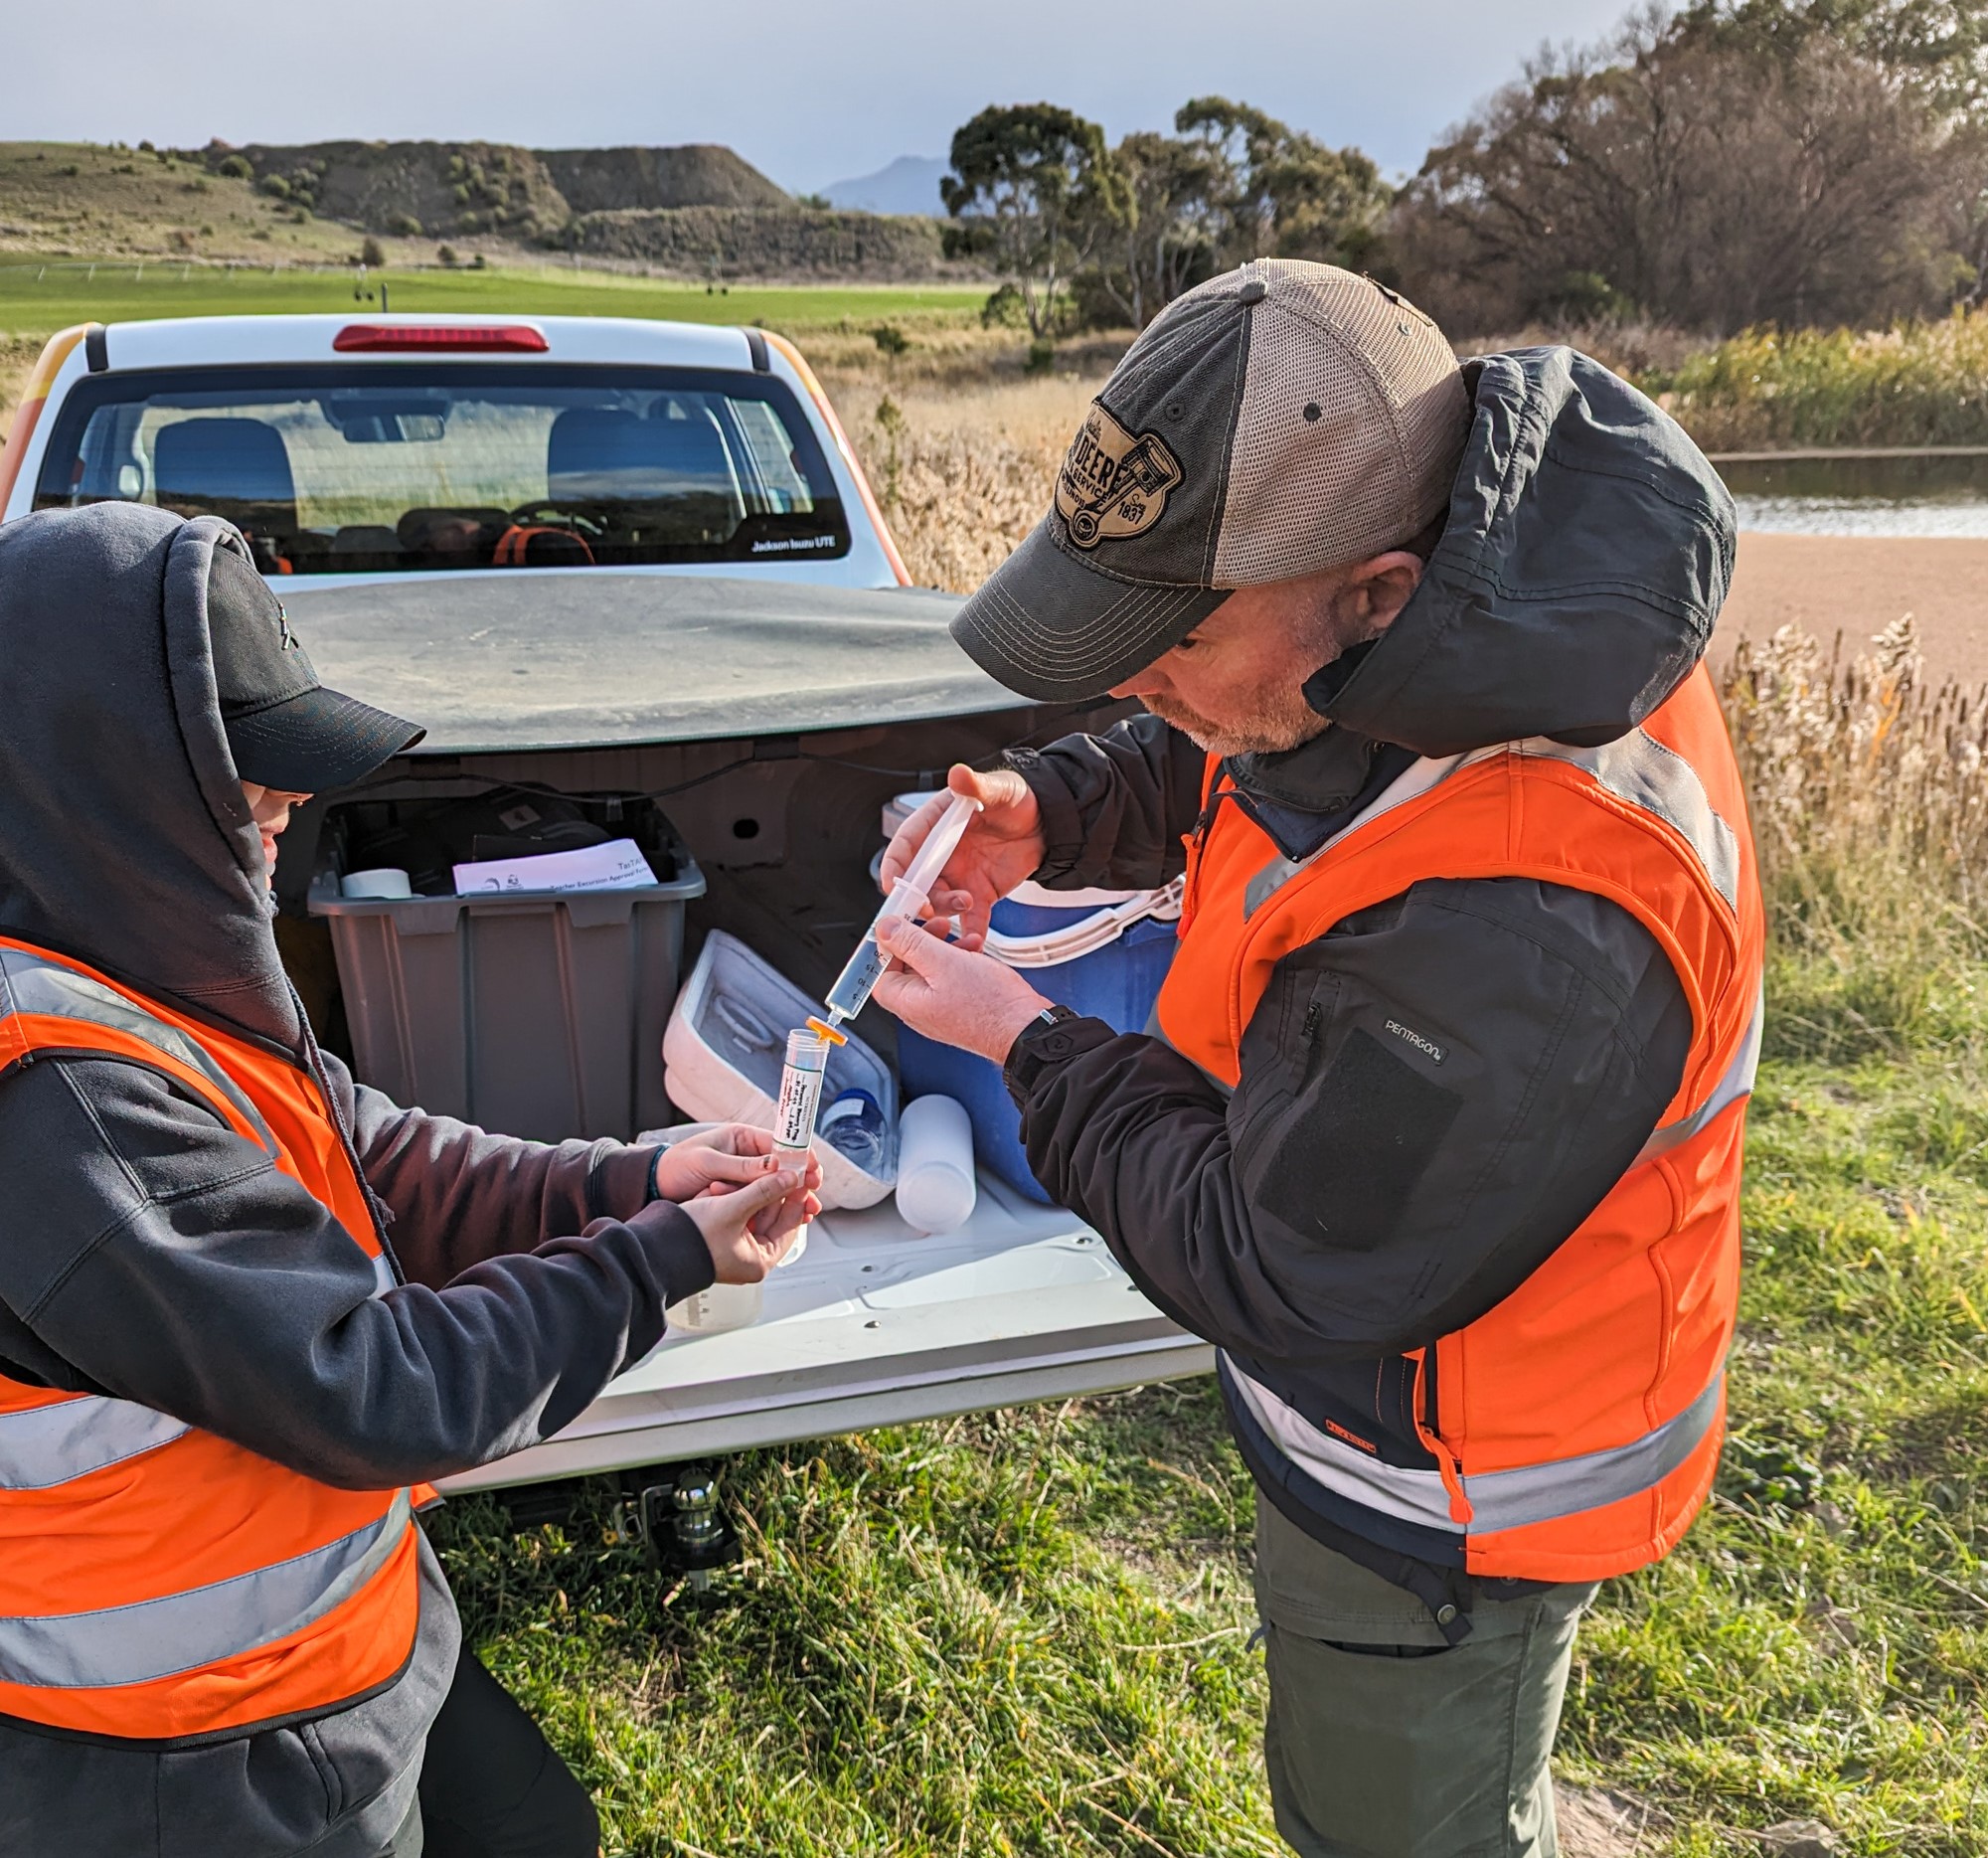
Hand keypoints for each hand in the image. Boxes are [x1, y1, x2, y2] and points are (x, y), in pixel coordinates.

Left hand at [649, 1123, 822, 1205]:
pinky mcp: (739, 1196)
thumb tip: (774, 1166)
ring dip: (794, 1197)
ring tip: (809, 1210)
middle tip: (815, 1191)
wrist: (653, 1186)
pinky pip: (764, 1201)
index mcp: (742, 1138)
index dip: (799, 1155)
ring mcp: (744, 1177)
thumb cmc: (675, 1167)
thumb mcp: (708, 1162)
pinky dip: (778, 1209)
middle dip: (801, 1179)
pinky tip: (791, 1218)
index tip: (812, 1167)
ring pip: (777, 1186)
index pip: (779, 1143)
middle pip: (784, 1167)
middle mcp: (748, 1156)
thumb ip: (740, 1166)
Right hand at [681, 1167, 816, 1283]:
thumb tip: (790, 1178)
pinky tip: (717, 1188)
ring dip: (743, 1193)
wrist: (653, 1248)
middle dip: (762, 1191)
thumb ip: (763, 1191)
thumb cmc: (690, 1237)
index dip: (794, 1195)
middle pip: (771, 1216)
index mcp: (761, 1262)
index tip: (797, 1173)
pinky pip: (735, 1215)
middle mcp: (751, 1259)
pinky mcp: (723, 1241)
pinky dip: (730, 1200)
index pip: (790, 1223)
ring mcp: (737, 1251)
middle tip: (766, 1167)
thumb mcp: (732, 1208)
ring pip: (752, 1213)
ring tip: (727, 1180)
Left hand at [869, 915, 1050, 1063]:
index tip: (900, 926)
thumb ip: (910, 943)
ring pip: (931, 970)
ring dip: (944, 947)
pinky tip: (975, 951)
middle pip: (906, 968)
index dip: (887, 945)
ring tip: (963, 937)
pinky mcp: (959, 1008)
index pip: (879, 972)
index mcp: (907, 1002)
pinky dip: (959, 960)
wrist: (1025, 1027)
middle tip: (936, 925)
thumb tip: (885, 929)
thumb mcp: (943, 961)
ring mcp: (940, 1010)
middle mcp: (920, 1010)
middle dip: (920, 941)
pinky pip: (950, 979)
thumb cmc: (989, 1005)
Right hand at [880, 764, 1044, 951]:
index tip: (891, 883)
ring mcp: (958, 877)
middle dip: (915, 897)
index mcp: (936, 825)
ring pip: (938, 902)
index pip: (904, 847)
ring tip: (967, 901)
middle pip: (915, 881)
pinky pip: (971, 918)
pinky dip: (970, 932)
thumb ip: (976, 786)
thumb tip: (958, 774)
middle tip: (925, 907)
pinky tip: (974, 942)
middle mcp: (941, 854)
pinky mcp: (980, 894)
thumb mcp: (999, 790)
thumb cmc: (1018, 799)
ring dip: (945, 909)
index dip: (894, 866)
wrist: (1048, 822)